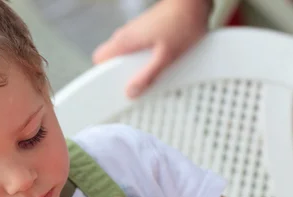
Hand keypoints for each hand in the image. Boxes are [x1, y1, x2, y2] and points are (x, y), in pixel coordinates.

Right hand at [92, 0, 210, 97]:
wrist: (193, 2)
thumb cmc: (182, 22)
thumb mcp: (165, 57)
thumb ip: (147, 76)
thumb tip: (131, 92)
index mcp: (125, 40)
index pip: (99, 59)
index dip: (104, 75)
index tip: (116, 86)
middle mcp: (127, 34)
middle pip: (113, 59)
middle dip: (123, 73)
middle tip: (137, 83)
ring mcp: (136, 30)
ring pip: (127, 54)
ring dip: (136, 65)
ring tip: (152, 72)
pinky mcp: (146, 30)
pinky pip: (139, 48)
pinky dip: (146, 57)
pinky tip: (161, 60)